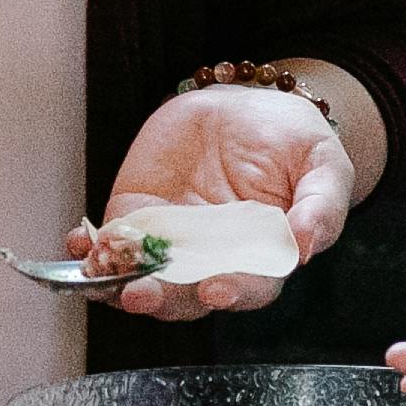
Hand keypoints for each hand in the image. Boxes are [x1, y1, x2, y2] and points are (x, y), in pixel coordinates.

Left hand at [89, 83, 350, 321]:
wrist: (247, 107)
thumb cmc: (293, 143)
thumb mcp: (324, 164)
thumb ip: (322, 206)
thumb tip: (305, 248)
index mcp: (261, 259)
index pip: (247, 288)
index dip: (233, 293)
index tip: (215, 289)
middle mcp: (213, 261)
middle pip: (186, 295)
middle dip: (162, 297)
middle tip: (141, 294)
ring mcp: (171, 244)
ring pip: (142, 278)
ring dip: (117, 283)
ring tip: (101, 272)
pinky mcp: (137, 218)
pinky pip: (111, 245)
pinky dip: (91, 251)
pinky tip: (80, 245)